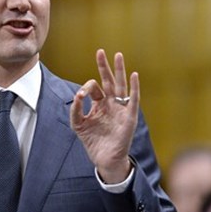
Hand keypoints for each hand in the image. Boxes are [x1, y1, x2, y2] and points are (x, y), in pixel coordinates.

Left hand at [70, 49, 138, 182]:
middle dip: (104, 66)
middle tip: (100, 51)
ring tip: (117, 55)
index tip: (81, 95)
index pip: (94, 88)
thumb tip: (77, 95)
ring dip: (119, 70)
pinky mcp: (129, 116)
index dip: (86, 88)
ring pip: (121, 86)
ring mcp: (121, 109)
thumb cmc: (93, 142)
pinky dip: (134, 87)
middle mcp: (111, 104)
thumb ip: (75, 110)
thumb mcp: (78, 124)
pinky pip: (133, 99)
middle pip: (109, 81)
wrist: (105, 159)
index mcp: (100, 105)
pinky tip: (134, 75)